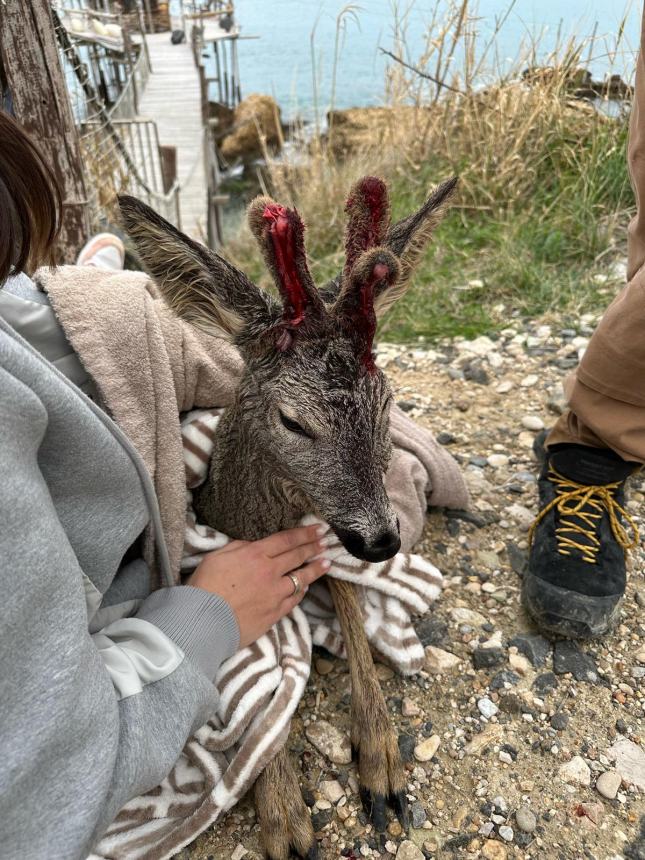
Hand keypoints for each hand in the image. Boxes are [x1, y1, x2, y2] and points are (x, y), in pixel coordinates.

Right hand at [188, 524, 329, 647]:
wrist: (203, 621)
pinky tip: (306, 587)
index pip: (286, 540)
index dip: (304, 533)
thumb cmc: (205, 587)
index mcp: (255, 555)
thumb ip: (239, 548)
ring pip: (301, 578)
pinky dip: (301, 591)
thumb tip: (254, 546)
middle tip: (326, 541)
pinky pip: (294, 600)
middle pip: (297, 556)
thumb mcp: (217, 557)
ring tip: (326, 563)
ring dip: (315, 569)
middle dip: (314, 547)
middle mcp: (270, 572)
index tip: (318, 529)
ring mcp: (275, 594)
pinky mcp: (275, 613)